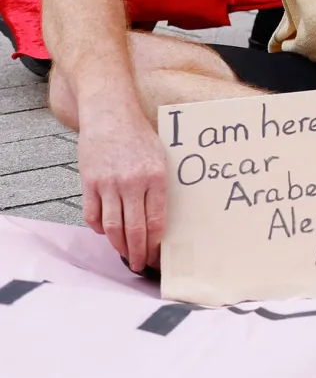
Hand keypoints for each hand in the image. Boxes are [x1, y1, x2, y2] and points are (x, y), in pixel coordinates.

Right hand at [77, 108, 169, 272]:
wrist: (111, 114)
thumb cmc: (140, 136)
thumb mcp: (161, 157)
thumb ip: (160, 186)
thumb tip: (161, 218)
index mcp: (156, 177)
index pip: (156, 221)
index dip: (155, 244)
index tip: (156, 257)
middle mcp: (133, 183)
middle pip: (134, 229)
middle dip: (138, 253)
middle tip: (139, 266)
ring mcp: (108, 184)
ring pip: (111, 227)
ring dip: (118, 246)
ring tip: (124, 256)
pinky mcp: (89, 183)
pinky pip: (92, 215)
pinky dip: (98, 229)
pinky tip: (105, 233)